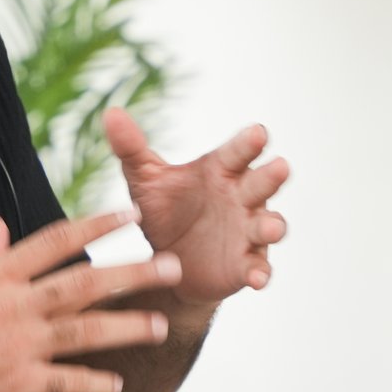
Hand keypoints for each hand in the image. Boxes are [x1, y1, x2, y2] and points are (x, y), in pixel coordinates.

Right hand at [0, 211, 181, 391]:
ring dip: (127, 328)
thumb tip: (0, 226)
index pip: (54, 242)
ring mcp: (17, 347)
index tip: (129, 215)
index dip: (95, 226)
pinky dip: (93, 384)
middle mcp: (12, 307)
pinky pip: (66, 383)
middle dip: (132, 273)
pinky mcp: (17, 385)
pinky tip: (118, 382)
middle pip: (83, 284)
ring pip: (84, 332)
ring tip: (159, 324)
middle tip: (170, 267)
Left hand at [104, 109, 289, 305]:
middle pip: (262, 183)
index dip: (249, 142)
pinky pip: (259, 268)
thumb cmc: (165, 211)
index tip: (258, 133)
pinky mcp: (245, 265)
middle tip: (280, 166)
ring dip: (272, 225)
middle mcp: (242, 198)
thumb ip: (131, 148)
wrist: (165, 264)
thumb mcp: (145, 180)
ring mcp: (247, 232)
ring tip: (270, 227)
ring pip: (268, 225)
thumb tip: (111, 112)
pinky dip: (260, 272)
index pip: (238, 152)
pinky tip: (256, 279)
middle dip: (271, 176)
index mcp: (221, 171)